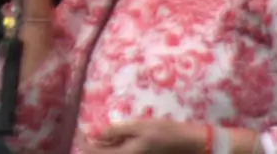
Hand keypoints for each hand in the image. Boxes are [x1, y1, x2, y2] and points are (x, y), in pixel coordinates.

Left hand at [93, 119, 213, 153]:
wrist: (193, 145)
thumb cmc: (166, 133)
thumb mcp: (139, 127)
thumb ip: (115, 131)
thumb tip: (94, 133)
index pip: (94, 153)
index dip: (84, 142)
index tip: (83, 130)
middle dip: (94, 145)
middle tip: (94, 131)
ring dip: (106, 147)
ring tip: (109, 134)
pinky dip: (117, 149)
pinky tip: (120, 139)